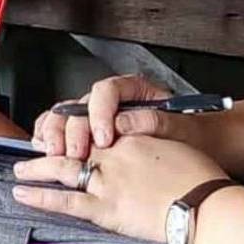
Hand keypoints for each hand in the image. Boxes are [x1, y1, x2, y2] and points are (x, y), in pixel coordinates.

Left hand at [12, 136, 227, 242]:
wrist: (205, 206)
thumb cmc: (199, 179)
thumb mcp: (174, 145)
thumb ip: (148, 138)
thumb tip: (130, 134)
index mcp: (130, 139)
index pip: (95, 129)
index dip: (77, 133)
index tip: (68, 136)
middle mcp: (113, 156)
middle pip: (72, 145)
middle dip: (50, 146)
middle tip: (34, 149)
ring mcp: (106, 182)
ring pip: (61, 169)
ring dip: (37, 168)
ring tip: (19, 171)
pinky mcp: (105, 208)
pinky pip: (65, 201)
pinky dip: (41, 196)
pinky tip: (23, 194)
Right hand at [31, 74, 182, 157]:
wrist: (198, 148)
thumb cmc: (192, 135)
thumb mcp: (182, 127)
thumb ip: (155, 121)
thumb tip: (126, 122)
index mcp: (134, 90)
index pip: (107, 91)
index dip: (100, 113)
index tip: (104, 137)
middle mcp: (112, 101)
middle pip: (80, 104)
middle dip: (72, 130)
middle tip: (76, 153)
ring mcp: (97, 116)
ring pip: (65, 115)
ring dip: (55, 134)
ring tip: (54, 153)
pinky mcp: (88, 134)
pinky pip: (61, 128)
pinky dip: (49, 136)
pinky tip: (44, 147)